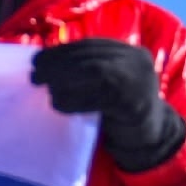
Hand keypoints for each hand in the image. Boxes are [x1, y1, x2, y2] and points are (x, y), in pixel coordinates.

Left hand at [31, 39, 185, 171]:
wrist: (150, 141)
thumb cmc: (120, 112)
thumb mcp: (108, 84)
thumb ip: (88, 70)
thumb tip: (46, 62)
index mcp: (131, 53)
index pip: (91, 45)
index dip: (62, 51)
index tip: (37, 58)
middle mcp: (138, 62)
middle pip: (91, 57)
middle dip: (58, 64)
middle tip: (35, 75)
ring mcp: (141, 82)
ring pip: (96, 72)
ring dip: (64, 79)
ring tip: (46, 90)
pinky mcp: (136, 104)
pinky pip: (100, 97)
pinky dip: (75, 99)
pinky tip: (59, 104)